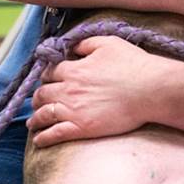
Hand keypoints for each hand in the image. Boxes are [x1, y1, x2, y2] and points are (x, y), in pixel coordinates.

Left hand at [28, 36, 160, 146]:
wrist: (150, 89)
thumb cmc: (133, 64)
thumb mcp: (108, 43)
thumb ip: (85, 43)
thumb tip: (72, 47)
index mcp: (73, 70)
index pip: (49, 73)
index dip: (46, 76)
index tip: (47, 80)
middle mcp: (68, 90)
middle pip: (42, 94)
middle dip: (38, 98)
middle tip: (38, 102)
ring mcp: (73, 110)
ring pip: (44, 115)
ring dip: (36, 119)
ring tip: (33, 123)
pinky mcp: (82, 128)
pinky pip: (55, 134)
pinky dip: (43, 138)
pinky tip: (39, 140)